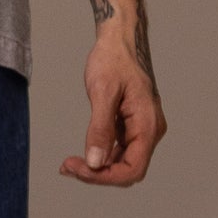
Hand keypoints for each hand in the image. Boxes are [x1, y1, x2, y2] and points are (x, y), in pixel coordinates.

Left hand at [60, 27, 163, 186]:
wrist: (119, 40)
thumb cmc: (113, 60)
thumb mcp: (103, 92)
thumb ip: (100, 129)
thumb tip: (95, 162)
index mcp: (148, 124)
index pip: (133, 169)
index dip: (105, 176)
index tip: (78, 168)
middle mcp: (150, 131)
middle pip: (128, 170)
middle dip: (98, 174)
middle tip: (67, 167)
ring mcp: (142, 129)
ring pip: (123, 163)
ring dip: (97, 168)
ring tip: (69, 164)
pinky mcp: (132, 126)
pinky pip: (119, 151)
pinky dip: (101, 156)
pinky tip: (81, 156)